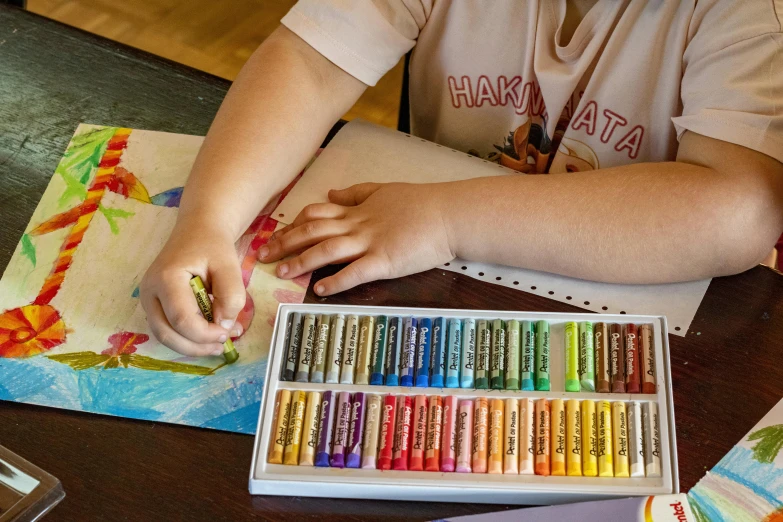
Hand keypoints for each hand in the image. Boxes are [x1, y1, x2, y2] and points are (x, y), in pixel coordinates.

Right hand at [140, 223, 245, 356]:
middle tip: (223, 345)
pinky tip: (207, 337)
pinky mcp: (154, 305)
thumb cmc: (212, 246)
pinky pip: (167, 329)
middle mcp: (150, 291)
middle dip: (197, 346)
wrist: (198, 231)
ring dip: (191, 347)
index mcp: (166, 278)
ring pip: (164, 336)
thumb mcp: (229, 265)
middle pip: (166, 333)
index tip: (229, 331)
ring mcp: (148, 299)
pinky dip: (186, 339)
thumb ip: (231, 295)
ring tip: (218, 345)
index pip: (182, 319)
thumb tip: (224, 325)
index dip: (206, 333)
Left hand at [258, 182, 454, 294]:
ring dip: (301, 261)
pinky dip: (336, 280)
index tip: (275, 234)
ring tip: (282, 273)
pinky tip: (320, 289)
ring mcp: (370, 243)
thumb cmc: (422, 203)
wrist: (449, 213)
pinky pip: (355, 272)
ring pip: (327, 250)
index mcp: (357, 210)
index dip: (293, 224)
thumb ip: (356, 193)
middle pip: (313, 231)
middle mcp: (358, 225)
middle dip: (285, 243)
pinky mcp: (385, 261)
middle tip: (262, 256)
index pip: (316, 214)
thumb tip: (330, 194)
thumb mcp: (384, 191)